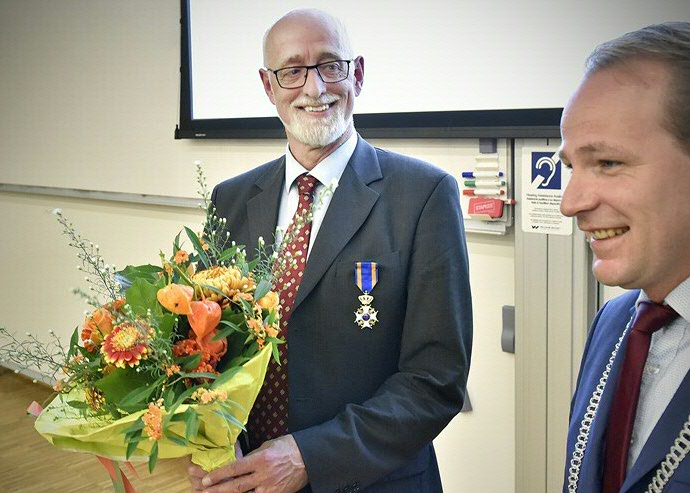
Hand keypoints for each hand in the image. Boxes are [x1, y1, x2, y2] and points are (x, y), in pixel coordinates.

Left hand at [189, 435, 307, 492]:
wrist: (309, 457)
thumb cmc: (287, 446)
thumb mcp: (267, 446)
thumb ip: (252, 456)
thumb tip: (240, 462)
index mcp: (260, 459)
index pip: (235, 468)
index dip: (219, 475)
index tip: (205, 479)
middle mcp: (263, 475)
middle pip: (237, 486)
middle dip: (218, 489)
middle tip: (204, 491)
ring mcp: (270, 487)